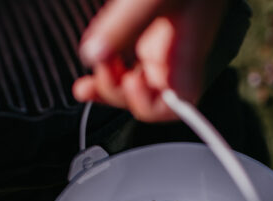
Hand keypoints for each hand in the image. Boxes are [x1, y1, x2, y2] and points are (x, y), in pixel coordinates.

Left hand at [72, 0, 227, 121]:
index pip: (178, 103)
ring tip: (85, 82)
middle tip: (102, 63)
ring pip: (133, 86)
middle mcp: (173, 58)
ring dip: (107, 88)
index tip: (132, 81)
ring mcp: (158, 49)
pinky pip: (124, 67)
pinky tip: (87, 78)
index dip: (154, 104)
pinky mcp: (144, 37)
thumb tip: (92, 55)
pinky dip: (105, 74)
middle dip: (120, 91)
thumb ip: (124, 24)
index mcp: (187, 52)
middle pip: (149, 99)